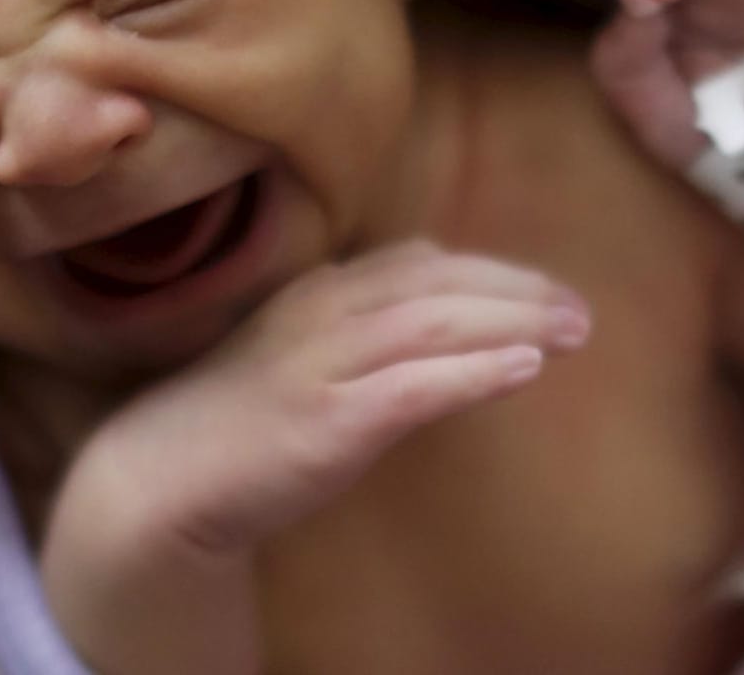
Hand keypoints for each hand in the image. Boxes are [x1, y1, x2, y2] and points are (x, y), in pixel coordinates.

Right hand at [47, 240, 589, 560]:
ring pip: (435, 322)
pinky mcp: (326, 421)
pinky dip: (475, 372)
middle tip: (582, 313)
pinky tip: (523, 370)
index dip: (492, 271)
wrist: (161, 480)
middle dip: (520, 291)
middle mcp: (323, 312)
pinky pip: (415, 386)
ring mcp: (321, 363)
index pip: (421, 263)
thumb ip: (363, 329)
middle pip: (441, 284)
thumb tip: (442, 320)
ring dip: (514, 322)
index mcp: (319, 291)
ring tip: (572, 333)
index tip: (546, 289)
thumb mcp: (302, 353)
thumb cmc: (240, 420)